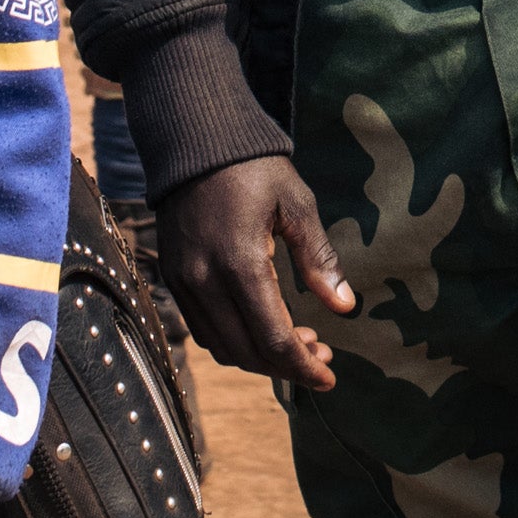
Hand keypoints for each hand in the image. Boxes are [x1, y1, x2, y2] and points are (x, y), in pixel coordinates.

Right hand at [157, 155, 351, 387]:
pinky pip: (202, 329)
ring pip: (222, 347)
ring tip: (296, 342)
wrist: (194, 141)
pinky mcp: (173, 277)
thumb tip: (344, 306)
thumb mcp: (296, 205)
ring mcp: (184, 282)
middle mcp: (205, 281)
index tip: (328, 376)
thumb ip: (318, 258)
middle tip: (320, 356)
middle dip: (286, 366)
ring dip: (259, 356)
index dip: (303, 366)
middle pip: (246, 352)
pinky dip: (233, 340)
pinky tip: (260, 325)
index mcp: (241, 264)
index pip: (273, 339)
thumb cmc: (253, 168)